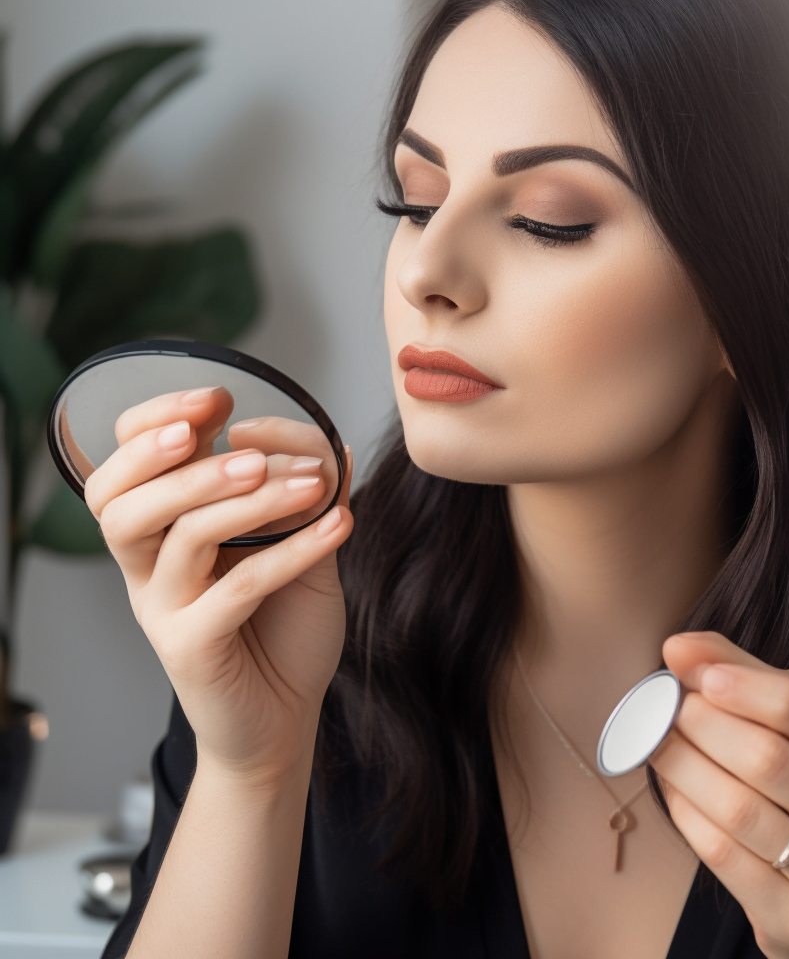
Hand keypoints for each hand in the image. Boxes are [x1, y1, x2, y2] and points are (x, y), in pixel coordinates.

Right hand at [84, 386, 353, 784]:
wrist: (285, 718)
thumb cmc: (285, 630)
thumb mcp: (299, 552)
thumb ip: (305, 502)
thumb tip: (331, 441)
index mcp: (162, 533)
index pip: (124, 466)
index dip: (154, 424)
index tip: (216, 398)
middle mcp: (148, 568)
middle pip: (121, 501)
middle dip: (177, 462)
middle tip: (242, 444)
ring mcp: (163, 609)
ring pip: (179, 538)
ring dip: (239, 500)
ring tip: (303, 482)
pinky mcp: (190, 649)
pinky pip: (235, 590)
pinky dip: (291, 553)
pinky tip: (339, 526)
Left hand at [649, 632, 788, 958]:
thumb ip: (753, 682)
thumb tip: (681, 646)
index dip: (733, 680)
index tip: (682, 661)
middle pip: (764, 756)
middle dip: (698, 721)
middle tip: (660, 704)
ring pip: (737, 807)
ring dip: (680, 764)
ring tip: (653, 739)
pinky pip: (721, 854)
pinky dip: (684, 812)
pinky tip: (671, 789)